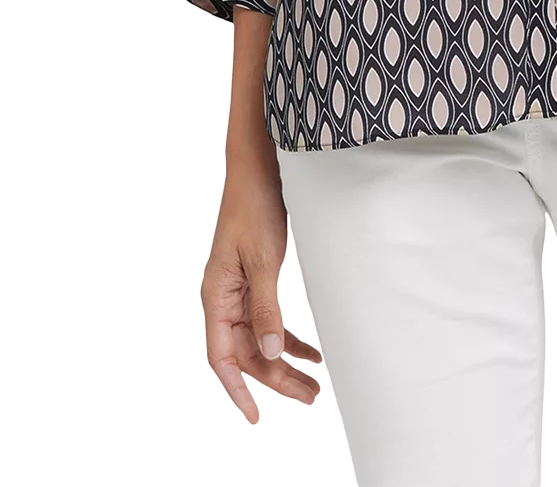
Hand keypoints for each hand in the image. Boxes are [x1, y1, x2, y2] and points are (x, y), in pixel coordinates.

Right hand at [201, 159, 322, 423]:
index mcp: (216, 295)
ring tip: (314, 384)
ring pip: (260, 338)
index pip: (221, 357)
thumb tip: (272, 354)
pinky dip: (288, 335)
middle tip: (310, 396)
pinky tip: (311, 350)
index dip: (237, 390)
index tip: (255, 417)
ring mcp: (238, 288)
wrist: (257, 166)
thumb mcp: (263, 259)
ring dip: (285, 360)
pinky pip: (268, 318)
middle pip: (246, 352)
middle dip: (276, 378)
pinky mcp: (255, 277)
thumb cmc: (254, 205)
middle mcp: (222, 297)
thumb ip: (266, 308)